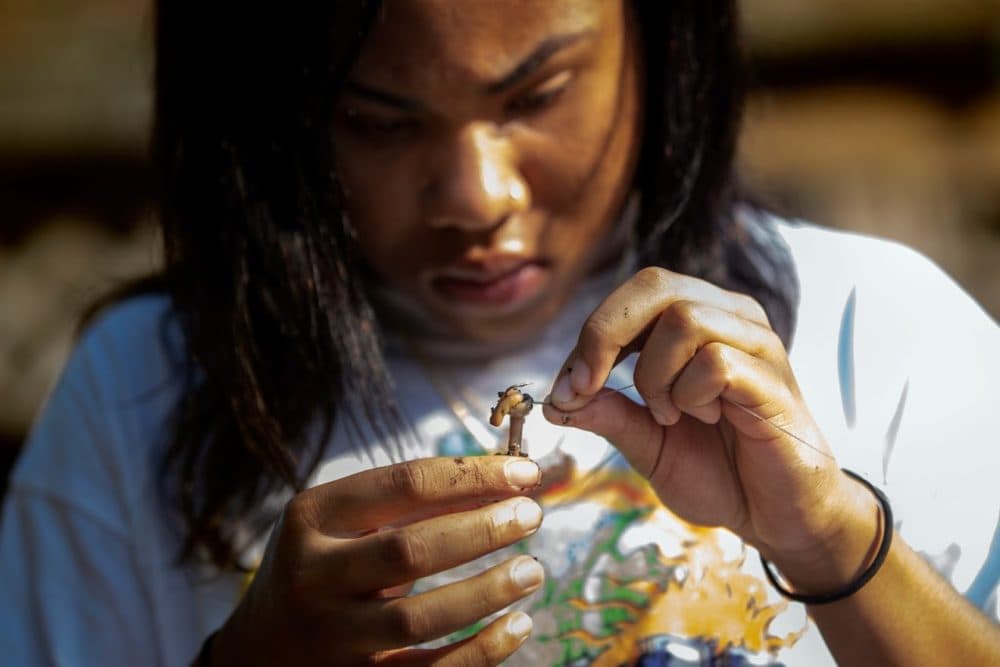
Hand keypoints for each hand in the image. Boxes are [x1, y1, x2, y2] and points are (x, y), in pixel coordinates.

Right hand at [210, 456, 544, 665]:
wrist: (261, 647)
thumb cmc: (320, 565)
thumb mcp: (341, 520)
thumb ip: (409, 502)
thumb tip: (504, 481)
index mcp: (312, 517)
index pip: (403, 484)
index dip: (472, 476)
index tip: (524, 472)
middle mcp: (313, 576)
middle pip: (408, 550)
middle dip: (481, 529)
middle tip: (531, 516)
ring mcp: (331, 636)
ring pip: (417, 619)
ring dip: (486, 591)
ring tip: (531, 570)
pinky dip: (480, 651)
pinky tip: (518, 625)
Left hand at [543, 267, 878, 591]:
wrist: (777, 519)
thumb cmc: (719, 472)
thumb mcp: (647, 443)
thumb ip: (607, 414)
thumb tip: (553, 398)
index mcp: (698, 322)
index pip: (632, 297)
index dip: (589, 337)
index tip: (565, 391)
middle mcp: (730, 319)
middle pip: (654, 285)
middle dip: (603, 336)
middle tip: (587, 388)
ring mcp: (757, 345)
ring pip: (683, 319)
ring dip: (655, 376)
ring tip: (670, 415)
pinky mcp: (774, 381)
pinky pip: (716, 361)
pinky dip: (691, 395)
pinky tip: (704, 419)